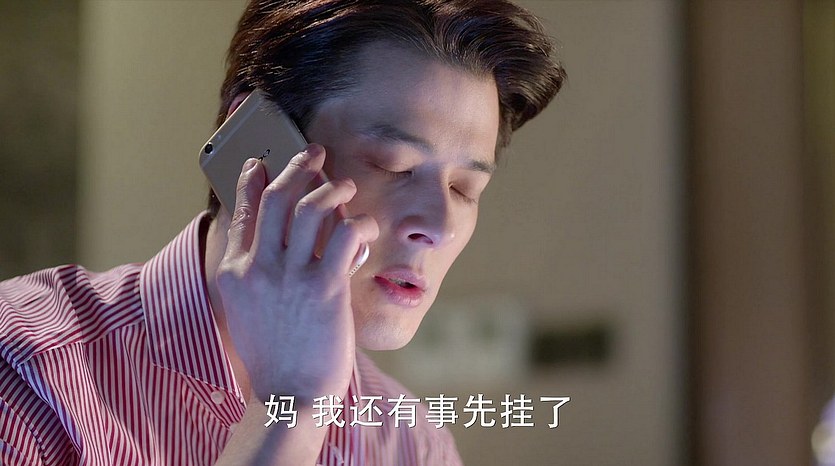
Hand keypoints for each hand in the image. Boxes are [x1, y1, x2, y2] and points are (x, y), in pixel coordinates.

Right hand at [214, 144, 378, 402]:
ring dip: (331, 189)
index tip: (260, 162)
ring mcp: (289, 276)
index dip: (251, 181)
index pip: (241, 213)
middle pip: (276, 198)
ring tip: (345, 185)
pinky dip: (357, 223)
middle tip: (315, 154)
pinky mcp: (324, 288)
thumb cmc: (278, 356)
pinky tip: (364, 227)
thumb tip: (294, 239)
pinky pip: (344, 235)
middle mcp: (258, 268)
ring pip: (310, 208)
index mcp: (235, 273)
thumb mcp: (252, 312)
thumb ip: (262, 274)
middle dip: (296, 168)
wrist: (290, 396)